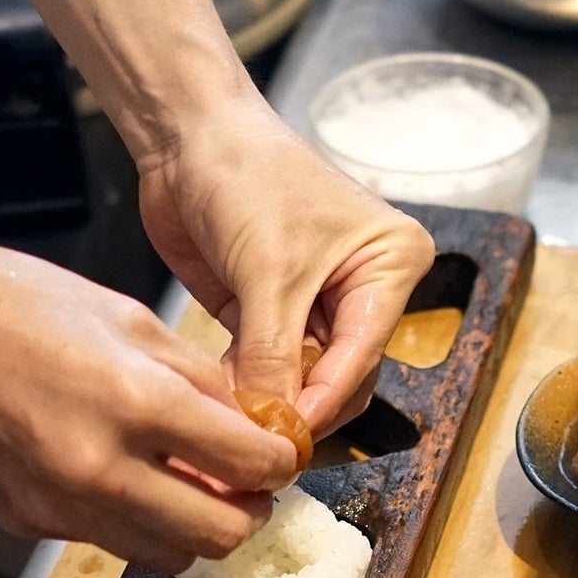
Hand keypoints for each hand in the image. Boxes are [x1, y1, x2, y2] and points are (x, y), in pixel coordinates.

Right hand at [0, 215, 298, 573]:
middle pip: (218, 536)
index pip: (250, 466)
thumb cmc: (11, 301)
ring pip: (164, 555)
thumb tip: (249, 423)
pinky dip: (128, 518)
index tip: (276, 452)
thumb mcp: (126, 318)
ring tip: (182, 480)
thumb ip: (198, 379)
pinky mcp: (23, 522)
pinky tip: (115, 471)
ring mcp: (56, 506)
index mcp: (135, 403)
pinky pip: (104, 539)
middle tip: (241, 481)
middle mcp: (99, 469)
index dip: (277, 462)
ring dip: (188, 526)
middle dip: (245, 511)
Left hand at [133, 98, 435, 430]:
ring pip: (303, 379)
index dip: (324, 402)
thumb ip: (273, 355)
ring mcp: (314, 302)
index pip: (363, 355)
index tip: (289, 442)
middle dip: (301, 406)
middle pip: (341, 376)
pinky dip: (246, 385)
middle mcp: (362, 287)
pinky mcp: (269, 311)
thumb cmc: (247, 174)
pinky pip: (267, 367)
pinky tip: (221, 397)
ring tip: (234, 422)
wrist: (186, 134)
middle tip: (260, 440)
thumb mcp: (268, 272)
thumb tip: (274, 427)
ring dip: (269, 400)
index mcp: (390, 264)